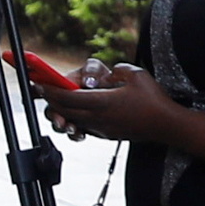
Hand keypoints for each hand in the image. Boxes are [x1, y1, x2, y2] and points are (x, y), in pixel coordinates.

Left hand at [39, 69, 177, 144]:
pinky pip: (83, 126)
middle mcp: (98, 118)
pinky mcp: (106, 134)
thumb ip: (113, 71)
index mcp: (102, 102)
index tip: (39, 83)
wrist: (166, 125)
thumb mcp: (134, 74)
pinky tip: (73, 112)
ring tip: (54, 100)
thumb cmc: (153, 99)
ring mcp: (101, 128)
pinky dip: (74, 118)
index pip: (67, 96)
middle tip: (41, 90)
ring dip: (61, 110)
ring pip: (72, 119)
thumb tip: (101, 76)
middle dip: (50, 100)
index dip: (50, 89)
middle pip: (64, 110)